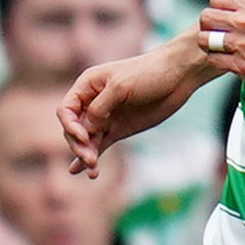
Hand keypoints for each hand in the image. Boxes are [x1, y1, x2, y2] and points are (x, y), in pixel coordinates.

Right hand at [58, 40, 206, 175]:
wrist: (178, 76)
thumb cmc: (148, 73)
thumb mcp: (121, 86)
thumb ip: (101, 106)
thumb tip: (88, 127)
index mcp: (87, 86)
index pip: (67, 110)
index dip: (70, 125)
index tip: (84, 136)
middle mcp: (92, 103)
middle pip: (74, 128)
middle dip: (78, 144)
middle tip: (90, 159)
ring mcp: (106, 117)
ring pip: (87, 139)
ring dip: (85, 155)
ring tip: (93, 170)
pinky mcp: (119, 129)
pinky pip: (101, 144)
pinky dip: (94, 155)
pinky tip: (86, 171)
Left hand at [197, 0, 244, 96]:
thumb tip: (241, 3)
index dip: (218, 8)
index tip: (223, 15)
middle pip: (207, 17)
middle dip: (208, 24)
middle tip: (215, 31)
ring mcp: (244, 45)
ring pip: (205, 39)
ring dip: (209, 43)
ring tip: (219, 46)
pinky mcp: (243, 66)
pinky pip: (214, 59)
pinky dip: (218, 59)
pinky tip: (228, 59)